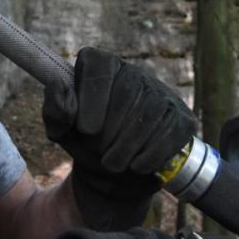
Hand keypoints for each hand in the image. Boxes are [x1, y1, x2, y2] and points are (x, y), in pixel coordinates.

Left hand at [43, 47, 196, 229]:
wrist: (118, 174)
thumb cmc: (87, 144)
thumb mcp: (62, 131)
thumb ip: (55, 109)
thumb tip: (58, 86)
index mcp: (101, 67)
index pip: (97, 65)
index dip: (91, 97)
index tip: (85, 129)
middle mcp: (134, 73)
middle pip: (126, 92)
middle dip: (108, 131)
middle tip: (98, 150)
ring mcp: (162, 94)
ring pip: (149, 113)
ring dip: (127, 147)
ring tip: (112, 163)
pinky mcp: (182, 118)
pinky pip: (171, 132)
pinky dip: (150, 154)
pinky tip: (137, 165)